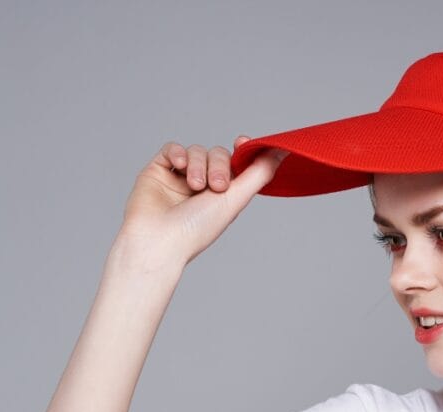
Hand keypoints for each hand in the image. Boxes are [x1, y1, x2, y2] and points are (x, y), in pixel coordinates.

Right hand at [114, 137, 287, 268]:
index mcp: (225, 195)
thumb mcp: (236, 199)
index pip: (236, 163)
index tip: (243, 142)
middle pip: (218, 154)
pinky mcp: (159, 171)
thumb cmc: (199, 227)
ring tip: (195, 186)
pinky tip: (180, 166)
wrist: (160, 238)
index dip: (242, 150)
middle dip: (219, 166)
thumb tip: (283, 151)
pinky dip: (178, 153)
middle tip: (217, 187)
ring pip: (196, 151)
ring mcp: (181, 177)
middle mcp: (204, 185)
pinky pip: (172, 148)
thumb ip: (259, 174)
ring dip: (199, 165)